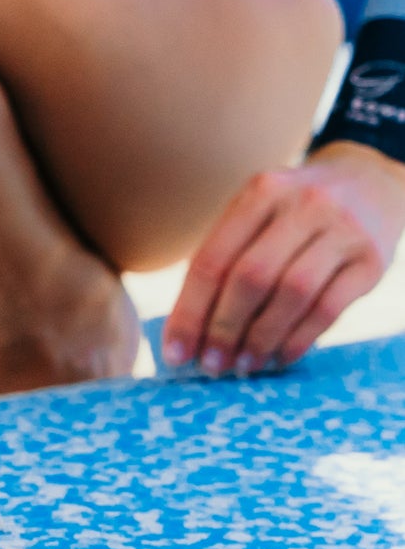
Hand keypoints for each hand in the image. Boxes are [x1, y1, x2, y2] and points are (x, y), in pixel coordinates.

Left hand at [162, 142, 404, 375]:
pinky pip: (328, 308)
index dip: (188, 313)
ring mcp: (343, 230)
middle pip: (250, 277)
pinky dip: (298, 339)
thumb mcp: (256, 215)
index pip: (212, 260)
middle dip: (223, 329)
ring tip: (243, 365)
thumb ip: (222, 261)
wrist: (372, 183)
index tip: (175, 353)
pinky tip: (280, 357)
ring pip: (291, 294)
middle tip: (211, 365)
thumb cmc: (292, 215)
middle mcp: (304, 204)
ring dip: (260, 338)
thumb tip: (186, 334)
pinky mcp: (372, 260)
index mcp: (260, 193)